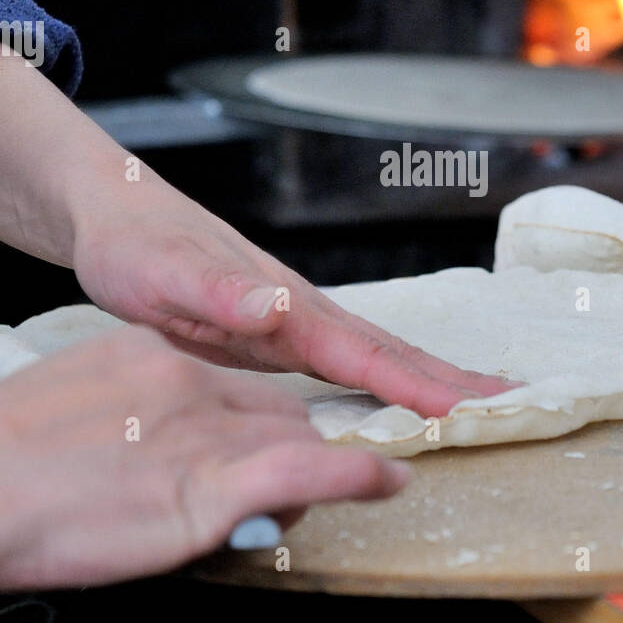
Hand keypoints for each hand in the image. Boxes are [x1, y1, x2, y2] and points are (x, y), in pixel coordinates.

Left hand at [0, 50, 511, 419]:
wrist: (113, 213)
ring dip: (426, 375)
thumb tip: (276, 305)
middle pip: (388, 348)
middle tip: (508, 402)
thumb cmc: (133, 245)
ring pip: (373, 351)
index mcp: (282, 307)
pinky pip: (344, 358)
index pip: (362, 354)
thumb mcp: (161, 274)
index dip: (416, 384)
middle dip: (447, 376)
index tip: (467, 409)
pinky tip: (393, 389)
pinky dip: (384, 373)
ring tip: (472, 398)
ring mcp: (291, 317)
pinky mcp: (276, 327)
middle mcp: (298, 310)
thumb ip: (218, 292)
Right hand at [0, 324, 409, 591]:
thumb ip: (124, 414)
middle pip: (275, 404)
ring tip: (355, 483)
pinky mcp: (210, 481)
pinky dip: (355, 474)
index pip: (233, 377)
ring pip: (294, 435)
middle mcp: (184, 380)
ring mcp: (201, 428)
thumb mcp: (70, 406)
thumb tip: (145, 446)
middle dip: (294, 443)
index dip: (262, 414)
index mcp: (148, 355)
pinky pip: (308, 469)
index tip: (290, 428)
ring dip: (327, 464)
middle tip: (301, 480)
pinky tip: (385, 478)